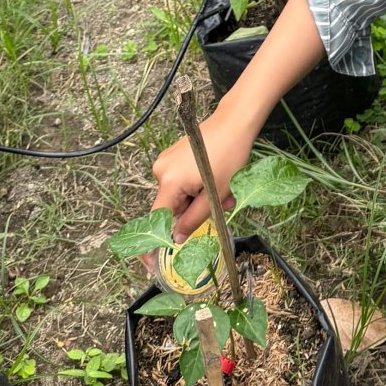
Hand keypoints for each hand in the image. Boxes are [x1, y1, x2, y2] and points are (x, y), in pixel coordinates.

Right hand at [150, 104, 253, 244]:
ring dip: (200, 197)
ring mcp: (166, 160)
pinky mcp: (174, 154)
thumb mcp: (215, 194)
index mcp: (169, 181)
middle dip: (195, 210)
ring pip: (180, 194)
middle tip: (221, 204)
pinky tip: (216, 175)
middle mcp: (161, 170)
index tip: (151, 263)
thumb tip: (177, 239)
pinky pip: (182, 180)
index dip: (154, 243)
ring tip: (223, 187)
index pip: (156, 219)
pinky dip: (198, 184)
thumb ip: (194, 220)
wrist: (234, 121)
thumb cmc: (229, 156)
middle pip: (173, 206)